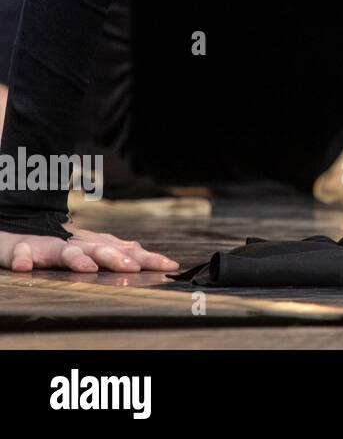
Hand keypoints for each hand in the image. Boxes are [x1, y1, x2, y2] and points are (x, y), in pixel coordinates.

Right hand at [0, 226, 178, 273]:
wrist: (23, 226)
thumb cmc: (65, 242)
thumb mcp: (94, 246)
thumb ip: (119, 251)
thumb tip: (145, 254)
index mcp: (97, 245)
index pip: (128, 251)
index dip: (149, 258)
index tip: (169, 265)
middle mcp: (78, 244)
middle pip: (101, 249)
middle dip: (117, 258)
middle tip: (132, 268)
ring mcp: (50, 246)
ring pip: (66, 252)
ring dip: (77, 259)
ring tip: (87, 268)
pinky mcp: (22, 249)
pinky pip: (21, 254)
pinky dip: (22, 259)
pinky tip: (24, 267)